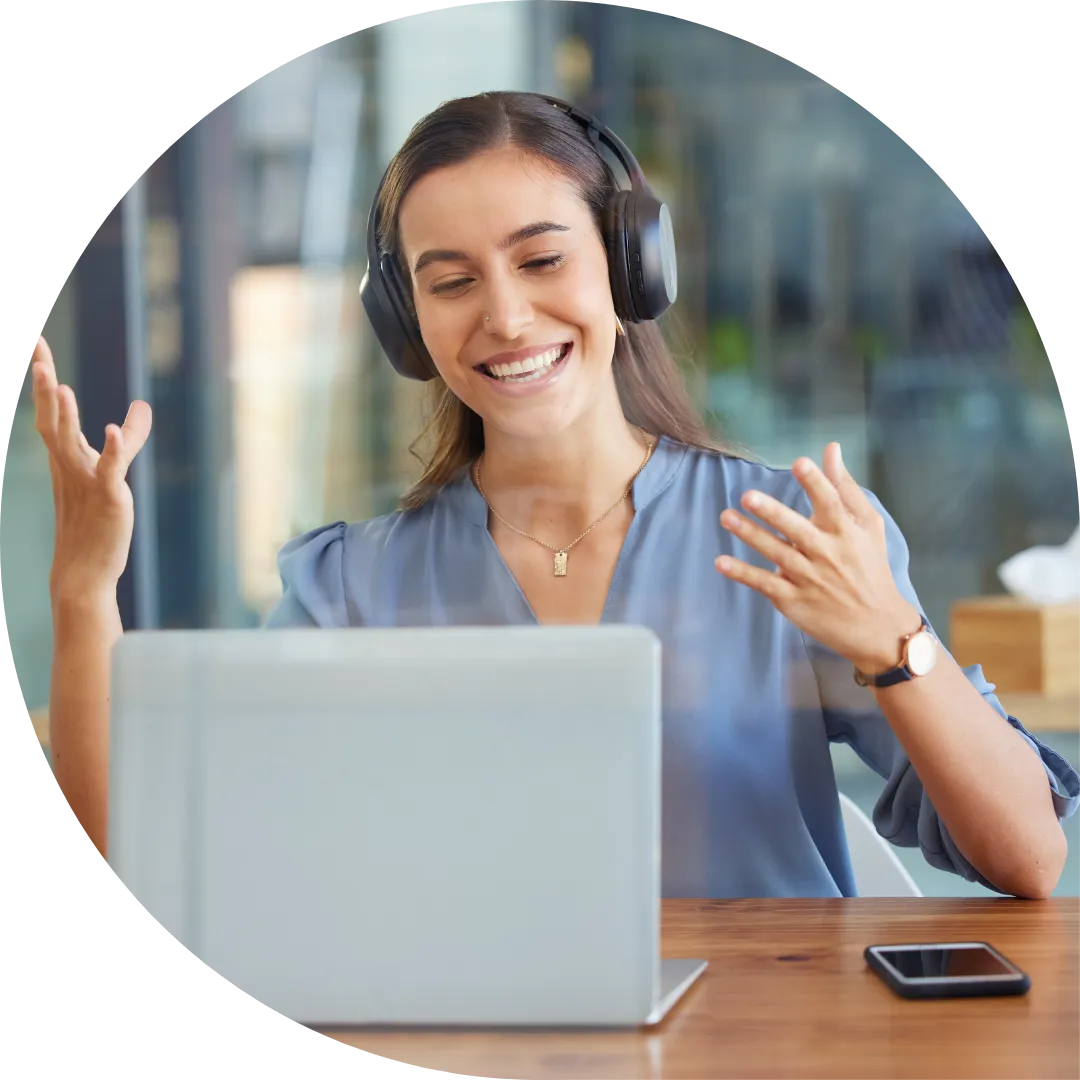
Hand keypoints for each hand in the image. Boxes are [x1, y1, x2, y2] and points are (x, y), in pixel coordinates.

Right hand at [31, 335, 152, 600]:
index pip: (49, 412)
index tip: (37, 343)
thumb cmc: (94, 520)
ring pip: (70, 442)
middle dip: (45, 384)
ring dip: (65, 414)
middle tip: (37, 347)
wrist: (83, 571)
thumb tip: (140, 405)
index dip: (44, 379)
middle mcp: (68, 465)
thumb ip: (127, 437)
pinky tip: (110, 431)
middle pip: (52, 418)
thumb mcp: (108, 470)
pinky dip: (112, 450)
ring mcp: (84, 481)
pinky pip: (109, 470)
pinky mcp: (107, 496)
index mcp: (64, 458)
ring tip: (61, 384)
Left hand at [715, 442, 920, 673]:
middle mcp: (826, 553)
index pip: (830, 503)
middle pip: (797, 529)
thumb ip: (845, 487)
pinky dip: (743, 574)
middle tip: (748, 496)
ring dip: (751, 536)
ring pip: (777, 554)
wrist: (876, 625)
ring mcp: (808, 578)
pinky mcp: (793, 599)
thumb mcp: (867, 525)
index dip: (816, 483)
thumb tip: (831, 450)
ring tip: (727, 517)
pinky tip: (721, 562)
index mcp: (845, 532)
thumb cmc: (870, 567)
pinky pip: (765, 584)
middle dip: (773, 512)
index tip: (800, 463)